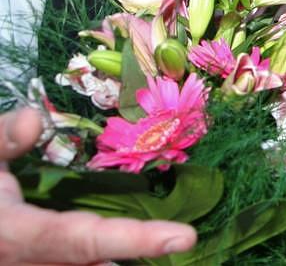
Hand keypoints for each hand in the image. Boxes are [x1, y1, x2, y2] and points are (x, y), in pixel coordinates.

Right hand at [1, 108, 196, 263]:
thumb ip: (1, 138)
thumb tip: (33, 120)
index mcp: (13, 236)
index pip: (80, 242)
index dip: (133, 240)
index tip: (182, 237)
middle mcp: (21, 265)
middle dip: (133, 256)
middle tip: (179, 239)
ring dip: (114, 260)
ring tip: (160, 239)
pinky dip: (97, 260)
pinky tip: (127, 248)